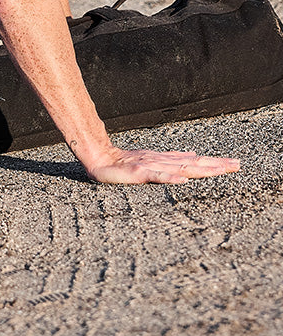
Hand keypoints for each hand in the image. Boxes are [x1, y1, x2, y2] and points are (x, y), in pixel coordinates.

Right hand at [84, 147, 240, 184]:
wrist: (99, 158)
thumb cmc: (123, 163)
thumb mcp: (151, 162)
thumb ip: (172, 160)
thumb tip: (192, 154)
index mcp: (166, 161)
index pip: (194, 162)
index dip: (215, 163)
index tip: (234, 164)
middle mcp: (162, 162)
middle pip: (193, 164)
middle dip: (216, 165)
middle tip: (237, 165)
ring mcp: (151, 167)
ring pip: (179, 169)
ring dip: (200, 169)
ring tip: (219, 170)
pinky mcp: (138, 173)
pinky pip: (156, 176)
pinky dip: (169, 178)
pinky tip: (182, 180)